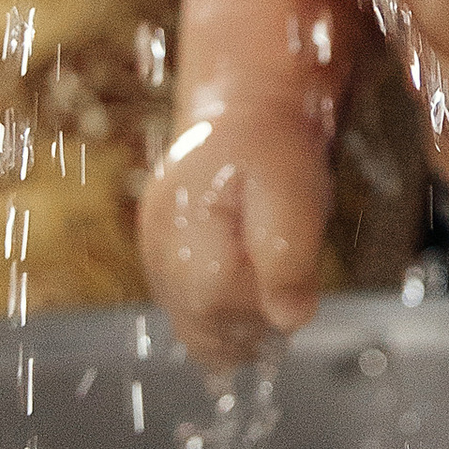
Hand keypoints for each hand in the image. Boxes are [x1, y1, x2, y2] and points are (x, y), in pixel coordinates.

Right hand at [138, 102, 332, 375]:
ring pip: (201, 335)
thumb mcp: (294, 194)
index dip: (264, 298)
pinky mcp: (164, 269)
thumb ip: (289, 260)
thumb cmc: (271, 150)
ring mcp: (155, 266)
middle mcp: (158, 259)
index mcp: (183, 238)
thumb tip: (290, 321)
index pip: (221, 311)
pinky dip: (227, 313)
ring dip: (244, 320)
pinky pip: (193, 319)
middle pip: (209, 333)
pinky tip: (251, 277)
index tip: (287, 261)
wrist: (243, 112)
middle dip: (256, 315)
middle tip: (281, 263)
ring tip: (268, 268)